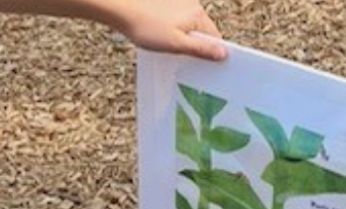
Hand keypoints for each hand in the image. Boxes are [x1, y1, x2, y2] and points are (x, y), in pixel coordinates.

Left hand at [104, 0, 225, 61]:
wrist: (122, 10)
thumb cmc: (146, 28)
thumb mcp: (176, 44)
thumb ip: (200, 49)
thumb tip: (224, 54)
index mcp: (198, 15)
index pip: (215, 37)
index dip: (211, 52)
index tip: (203, 65)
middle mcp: (192, 6)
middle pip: (203, 31)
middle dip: (196, 46)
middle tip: (184, 60)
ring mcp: (179, 4)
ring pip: (189, 26)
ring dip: (184, 38)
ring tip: (169, 49)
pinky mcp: (167, 4)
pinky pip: (178, 21)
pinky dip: (174, 31)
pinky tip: (161, 38)